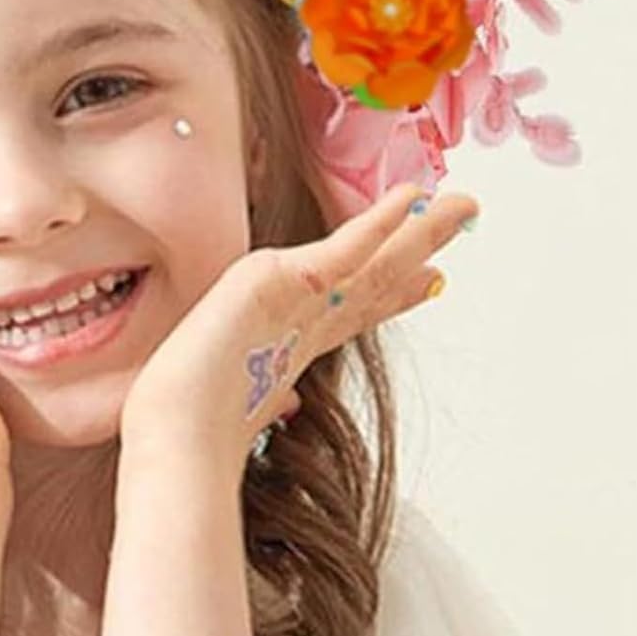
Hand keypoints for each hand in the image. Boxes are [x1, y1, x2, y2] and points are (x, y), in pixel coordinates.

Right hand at [118, 183, 479, 486]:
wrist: (177, 435)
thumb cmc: (196, 429)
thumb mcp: (248, 414)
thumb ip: (273, 403)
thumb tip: (289, 404)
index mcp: (288, 342)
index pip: (353, 310)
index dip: (396, 293)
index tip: (431, 278)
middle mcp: (292, 311)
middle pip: (372, 276)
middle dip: (419, 246)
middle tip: (459, 215)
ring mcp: (281, 290)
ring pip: (368, 257)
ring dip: (416, 229)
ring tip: (459, 205)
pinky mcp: (273, 280)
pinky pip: (341, 251)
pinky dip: (376, 224)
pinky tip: (408, 200)